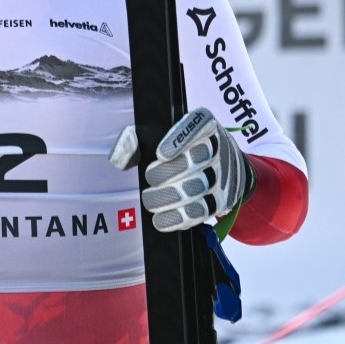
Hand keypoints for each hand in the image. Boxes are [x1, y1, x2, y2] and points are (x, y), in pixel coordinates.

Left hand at [111, 107, 252, 231]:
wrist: (225, 169)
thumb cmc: (184, 150)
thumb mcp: (163, 136)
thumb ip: (136, 141)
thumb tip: (120, 159)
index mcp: (205, 126)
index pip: (199, 124)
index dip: (179, 139)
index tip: (160, 154)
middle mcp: (218, 149)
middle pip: (196, 159)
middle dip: (168, 172)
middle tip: (151, 177)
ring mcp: (221, 176)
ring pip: (198, 187)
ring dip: (169, 197)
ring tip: (151, 200)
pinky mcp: (221, 201)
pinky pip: (202, 211)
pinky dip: (179, 217)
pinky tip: (162, 219)